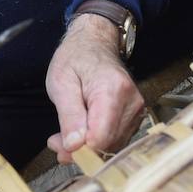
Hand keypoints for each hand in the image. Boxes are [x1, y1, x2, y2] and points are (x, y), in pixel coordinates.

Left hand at [45, 14, 144, 163]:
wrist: (95, 42)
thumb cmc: (75, 58)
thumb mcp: (61, 83)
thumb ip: (69, 116)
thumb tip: (74, 147)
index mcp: (112, 90)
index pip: (101, 137)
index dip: (79, 150)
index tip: (59, 146)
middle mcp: (132, 102)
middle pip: (108, 144)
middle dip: (80, 149)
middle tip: (55, 142)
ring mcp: (137, 109)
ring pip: (113, 145)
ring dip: (87, 147)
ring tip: (65, 135)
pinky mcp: (136, 116)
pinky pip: (117, 139)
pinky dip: (97, 141)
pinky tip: (80, 132)